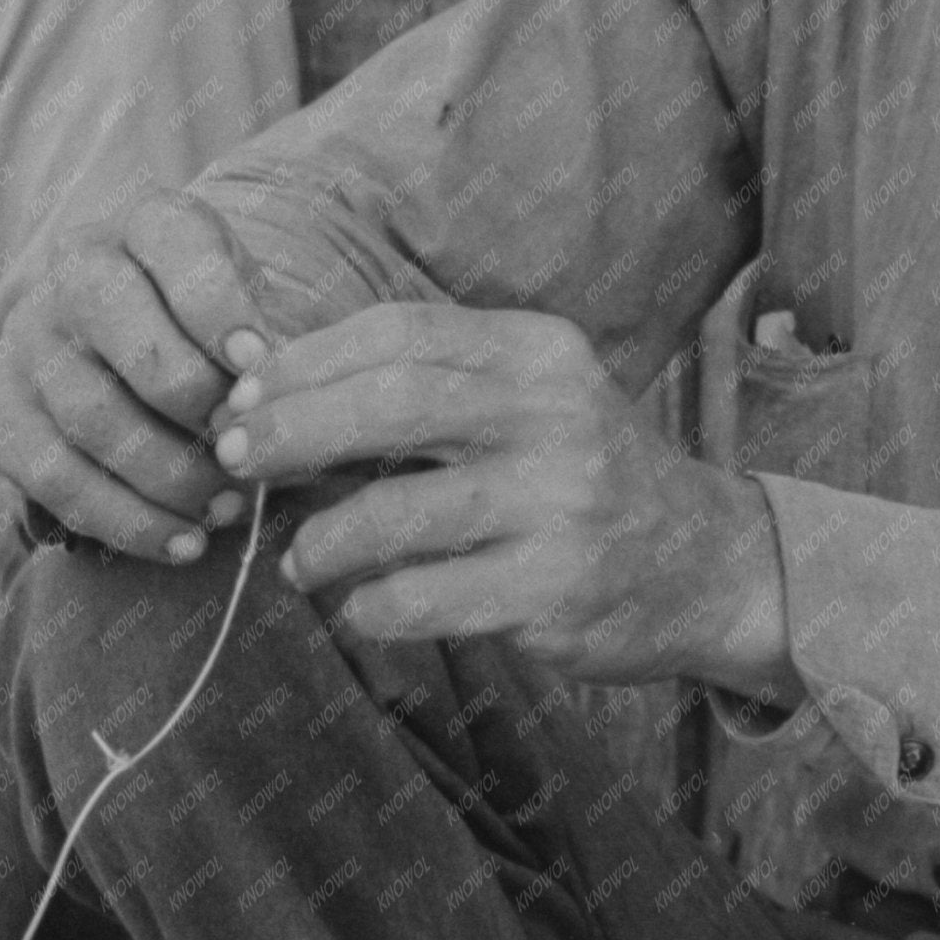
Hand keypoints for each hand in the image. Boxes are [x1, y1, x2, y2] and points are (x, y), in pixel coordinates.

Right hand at [0, 193, 272, 561]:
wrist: (127, 322)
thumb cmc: (209, 313)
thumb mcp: (249, 292)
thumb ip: (268, 330)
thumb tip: (277, 392)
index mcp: (147, 224)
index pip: (179, 250)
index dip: (222, 309)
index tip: (260, 362)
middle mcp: (74, 271)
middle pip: (131, 339)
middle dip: (197, 403)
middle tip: (249, 445)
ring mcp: (29, 342)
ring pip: (92, 417)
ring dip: (169, 476)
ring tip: (230, 507)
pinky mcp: (1, 412)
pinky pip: (55, 478)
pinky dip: (125, 520)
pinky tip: (184, 542)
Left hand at [210, 302, 797, 692]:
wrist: (702, 563)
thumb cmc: (579, 476)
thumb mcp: (525, 401)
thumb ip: (421, 385)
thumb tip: (263, 382)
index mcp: (538, 352)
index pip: (401, 332)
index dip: (306, 362)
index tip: (242, 396)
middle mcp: (554, 414)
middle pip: (392, 403)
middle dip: (292, 431)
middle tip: (237, 462)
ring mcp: (559, 502)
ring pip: (395, 513)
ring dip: (321, 542)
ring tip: (300, 562)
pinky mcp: (554, 588)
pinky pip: (422, 599)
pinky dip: (370, 608)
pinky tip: (364, 607)